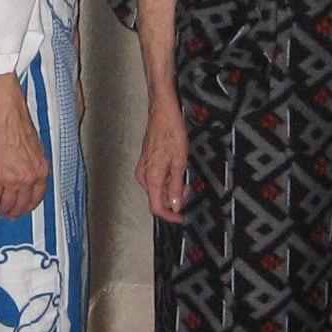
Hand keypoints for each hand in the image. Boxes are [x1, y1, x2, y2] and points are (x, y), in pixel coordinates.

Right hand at [0, 72, 49, 219]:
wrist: (7, 121)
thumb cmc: (20, 128)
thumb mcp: (36, 149)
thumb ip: (34, 165)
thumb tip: (28, 174)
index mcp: (41, 171)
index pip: (38, 196)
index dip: (30, 206)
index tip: (26, 209)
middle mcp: (29, 179)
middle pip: (22, 203)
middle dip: (17, 212)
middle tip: (12, 216)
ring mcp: (12, 180)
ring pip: (8, 203)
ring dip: (4, 209)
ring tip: (1, 211)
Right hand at [136, 101, 189, 221]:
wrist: (162, 114)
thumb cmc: (171, 132)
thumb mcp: (179, 162)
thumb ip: (176, 186)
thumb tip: (175, 205)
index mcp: (151, 178)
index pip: (157, 207)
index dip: (170, 216)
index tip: (181, 218)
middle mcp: (144, 176)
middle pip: (158, 199)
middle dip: (174, 199)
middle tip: (188, 189)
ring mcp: (144, 170)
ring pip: (158, 190)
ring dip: (172, 189)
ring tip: (184, 178)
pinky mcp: (146, 164)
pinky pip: (156, 180)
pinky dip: (168, 180)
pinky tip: (176, 171)